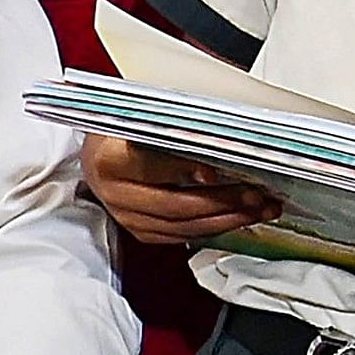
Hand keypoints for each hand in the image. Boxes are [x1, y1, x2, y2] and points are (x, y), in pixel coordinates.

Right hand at [78, 134, 275, 245]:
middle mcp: (114, 192)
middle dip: (222, 202)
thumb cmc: (123, 130)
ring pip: (182, 227)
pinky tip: (236, 218)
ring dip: (226, 220)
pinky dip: (212, 228)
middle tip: (255, 195)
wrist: (97, 151)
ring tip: (257, 209)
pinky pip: (181, 236)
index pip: (148, 166)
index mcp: (109, 158)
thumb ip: (170, 126)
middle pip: (173, 205)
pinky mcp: (138, 230)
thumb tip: (215, 132)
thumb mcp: (140, 118)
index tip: (214, 172)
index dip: (182, 170)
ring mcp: (125, 216)